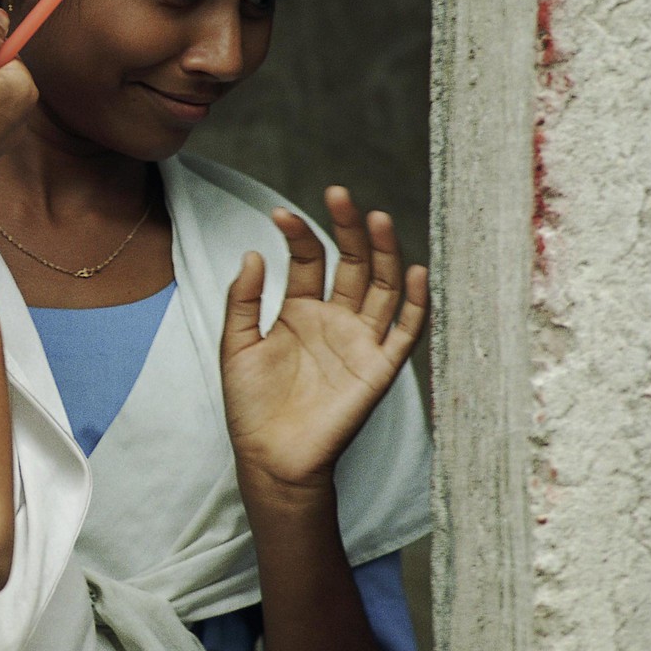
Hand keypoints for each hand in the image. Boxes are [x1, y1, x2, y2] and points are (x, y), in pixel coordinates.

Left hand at [220, 187, 427, 497]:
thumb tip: (253, 253)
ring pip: (381, 287)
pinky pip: (405, 331)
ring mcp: (359, 341)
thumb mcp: (235, 346)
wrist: (270, 456)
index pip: (309, 259)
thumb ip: (243, 301)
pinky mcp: (379, 368)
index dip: (298, 234)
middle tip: (339, 193)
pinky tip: (414, 271)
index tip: (280, 213)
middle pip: (351, 263)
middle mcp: (334, 319)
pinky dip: (414, 303)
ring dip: (384, 254)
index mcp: (299, 310)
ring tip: (377, 218)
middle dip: (348, 228)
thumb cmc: (251, 405)